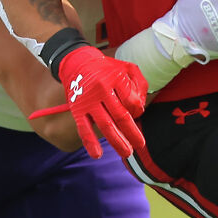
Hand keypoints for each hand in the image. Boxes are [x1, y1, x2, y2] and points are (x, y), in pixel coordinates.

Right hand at [39, 45, 147, 160]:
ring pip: (105, 124)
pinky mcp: (77, 109)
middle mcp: (102, 89)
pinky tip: (97, 154)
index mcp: (116, 78)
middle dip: (132, 133)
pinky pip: (84, 128)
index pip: (131, 101)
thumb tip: (139, 108)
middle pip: (120, 115)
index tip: (136, 114)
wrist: (77, 63)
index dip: (137, 111)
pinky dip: (90, 142)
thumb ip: (140, 84)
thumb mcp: (127, 68)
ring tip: (126, 153)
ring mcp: (89, 100)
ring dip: (117, 141)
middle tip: (140, 145)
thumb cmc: (107, 69)